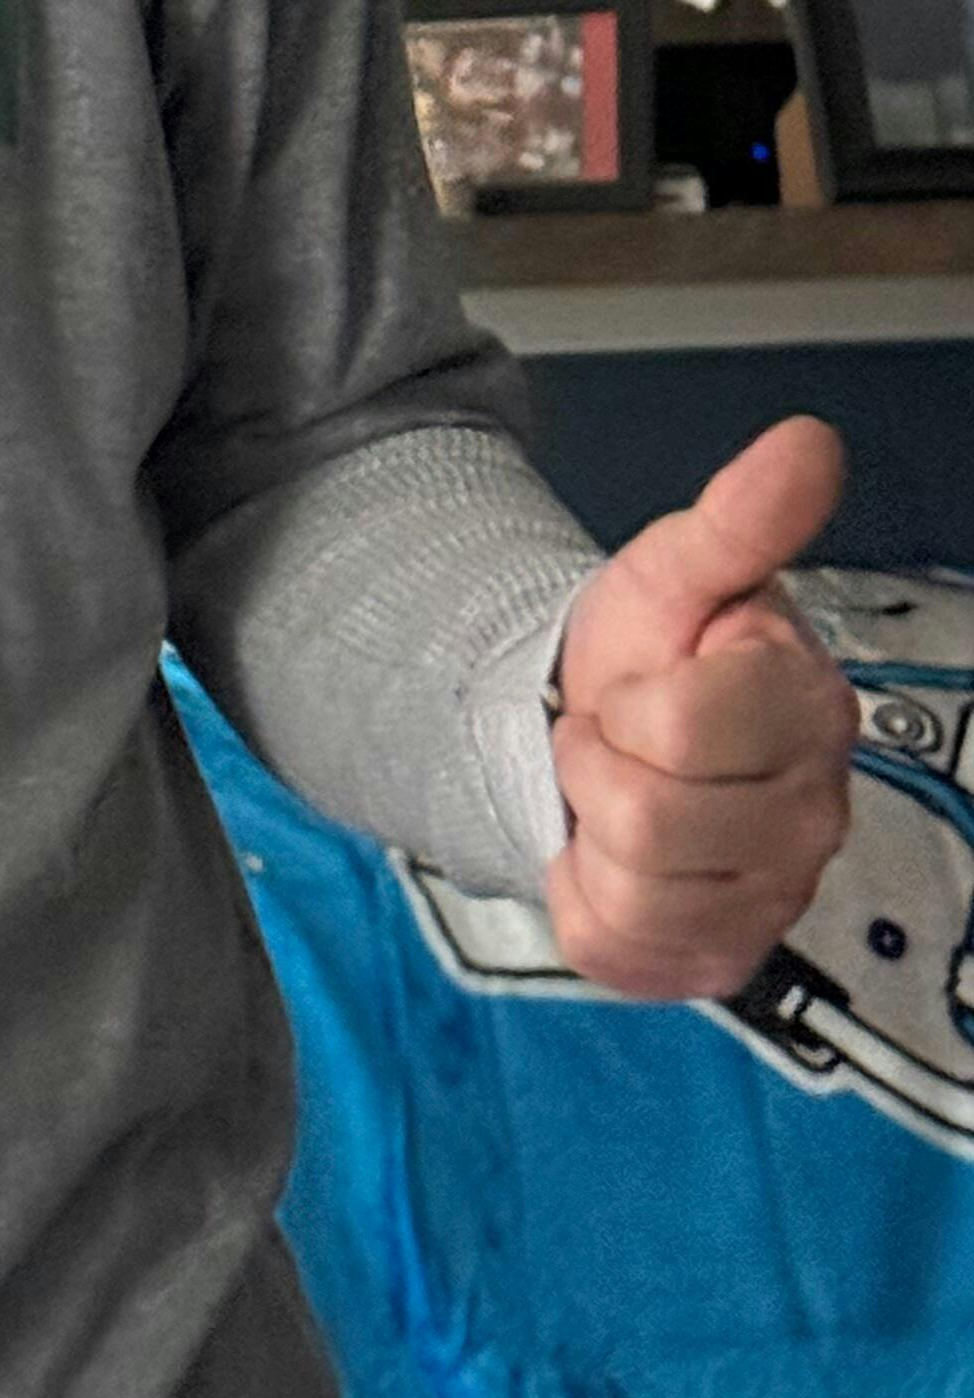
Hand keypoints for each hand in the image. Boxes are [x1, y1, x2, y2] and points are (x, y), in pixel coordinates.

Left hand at [546, 416, 858, 1002]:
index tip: (641, 685)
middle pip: (650, 814)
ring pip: (632, 886)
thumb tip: (810, 441)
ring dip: (588, 827)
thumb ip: (741, 516)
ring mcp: (771, 894)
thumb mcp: (674, 570)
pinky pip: (613, 942)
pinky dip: (582, 894)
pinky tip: (607, 856)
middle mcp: (814, 814)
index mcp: (810, 709)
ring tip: (614, 790)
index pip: (682, 726)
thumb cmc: (649, 651)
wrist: (599, 729)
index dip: (628, 702)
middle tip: (615, 738)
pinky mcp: (714, 956)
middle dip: (599, 761)